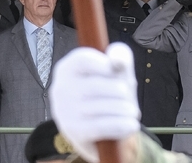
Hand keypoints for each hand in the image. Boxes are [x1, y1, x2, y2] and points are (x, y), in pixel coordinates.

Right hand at [49, 43, 139, 162]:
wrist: (98, 135)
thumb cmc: (107, 96)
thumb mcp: (115, 73)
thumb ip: (120, 57)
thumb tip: (118, 60)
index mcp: (66, 69)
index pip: (83, 60)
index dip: (105, 64)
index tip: (117, 71)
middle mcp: (60, 89)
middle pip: (98, 84)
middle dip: (122, 92)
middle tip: (129, 99)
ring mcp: (64, 111)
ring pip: (105, 106)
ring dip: (127, 110)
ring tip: (131, 112)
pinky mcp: (74, 131)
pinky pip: (104, 126)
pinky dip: (123, 125)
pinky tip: (130, 125)